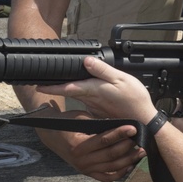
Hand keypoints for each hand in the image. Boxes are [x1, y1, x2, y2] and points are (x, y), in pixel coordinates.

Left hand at [37, 57, 156, 123]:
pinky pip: (88, 101)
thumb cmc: (135, 100)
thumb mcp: (121, 79)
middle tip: (43, 83)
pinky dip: (83, 95)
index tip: (38, 86)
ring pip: (79, 96)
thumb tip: (86, 61)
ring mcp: (96, 106)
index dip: (52, 87)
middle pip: (71, 91)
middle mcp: (92, 100)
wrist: (144, 121)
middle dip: (57, 87)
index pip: (68, 87)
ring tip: (60, 84)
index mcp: (94, 91)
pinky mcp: (102, 110)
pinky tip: (85, 92)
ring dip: (69, 90)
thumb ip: (102, 70)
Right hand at [39, 116, 144, 181]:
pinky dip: (120, 173)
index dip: (120, 134)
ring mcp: (84, 169)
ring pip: (112, 167)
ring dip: (129, 160)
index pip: (103, 140)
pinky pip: (107, 177)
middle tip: (140, 139)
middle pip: (110, 155)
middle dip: (128, 147)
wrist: (52, 136)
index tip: (133, 128)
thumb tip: (120, 124)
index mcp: (78, 145)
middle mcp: (81, 160)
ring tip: (141, 152)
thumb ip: (97, 123)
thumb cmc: (67, 123)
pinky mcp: (87, 173)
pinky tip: (129, 165)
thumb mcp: (80, 118)